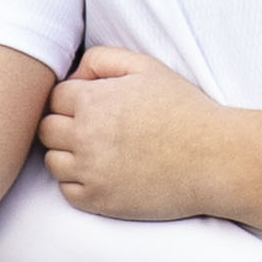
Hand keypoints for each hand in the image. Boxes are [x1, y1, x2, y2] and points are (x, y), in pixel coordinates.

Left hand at [37, 45, 237, 220]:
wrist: (214, 158)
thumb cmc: (184, 109)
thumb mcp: (146, 67)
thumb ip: (103, 59)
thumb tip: (75, 74)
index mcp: (91, 101)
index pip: (55, 98)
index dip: (74, 100)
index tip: (95, 107)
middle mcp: (84, 137)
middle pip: (47, 130)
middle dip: (65, 126)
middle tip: (95, 129)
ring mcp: (90, 172)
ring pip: (53, 162)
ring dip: (69, 155)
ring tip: (98, 152)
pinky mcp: (99, 201)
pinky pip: (68, 191)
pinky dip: (79, 183)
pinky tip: (104, 174)